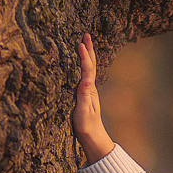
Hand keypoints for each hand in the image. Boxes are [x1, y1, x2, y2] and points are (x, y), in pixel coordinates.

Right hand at [73, 33, 115, 163]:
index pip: (87, 69)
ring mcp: (88, 91)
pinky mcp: (84, 95)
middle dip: (88, 50)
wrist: (92, 137)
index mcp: (89, 90)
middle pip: (90, 65)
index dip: (84, 57)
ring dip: (87, 55)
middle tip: (86, 35)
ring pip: (88, 69)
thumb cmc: (86, 126)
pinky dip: (83, 65)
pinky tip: (80, 64)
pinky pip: (84, 75)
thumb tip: (86, 80)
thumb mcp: (83, 112)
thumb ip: (84, 96)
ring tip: (83, 43)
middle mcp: (90, 88)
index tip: (80, 43)